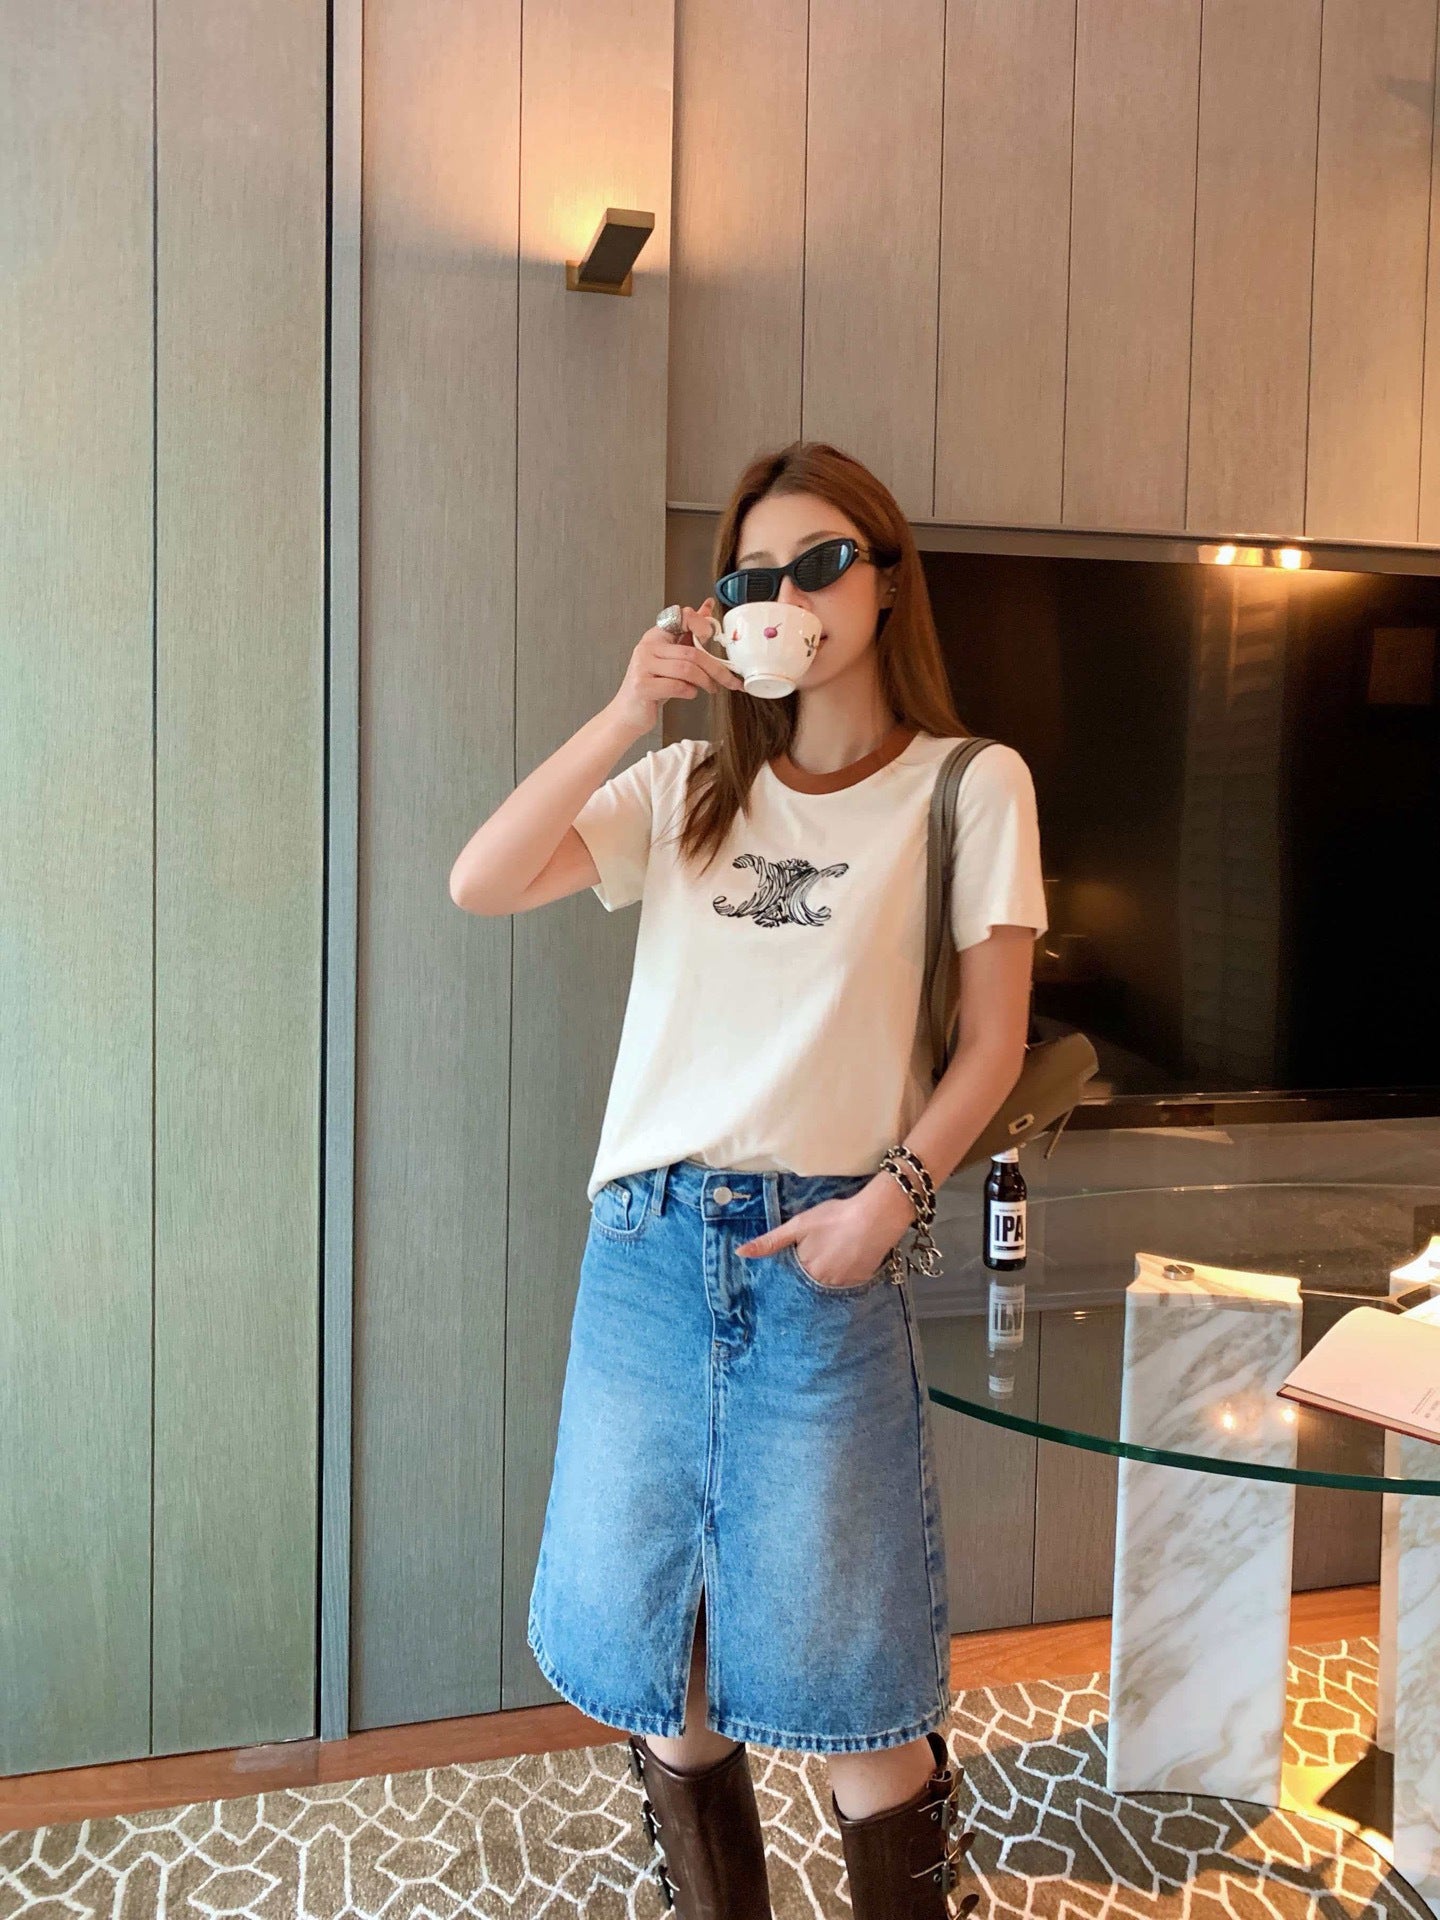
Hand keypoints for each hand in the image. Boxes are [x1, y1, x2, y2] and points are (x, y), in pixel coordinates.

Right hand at [608, 596, 742, 732]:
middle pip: (691, 651)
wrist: (628, 713)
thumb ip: (689, 633)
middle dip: (715, 668)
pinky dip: (689, 692)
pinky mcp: (642, 686)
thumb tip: (707, 608)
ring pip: (686, 669)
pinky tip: (690, 693)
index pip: (682, 617)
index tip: (714, 636)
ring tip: (710, 688)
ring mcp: (643, 666)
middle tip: (727, 679)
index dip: (701, 624)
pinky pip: (676, 686)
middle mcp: (648, 647)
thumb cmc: (653, 685)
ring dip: (705, 681)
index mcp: (656, 636)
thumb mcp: (673, 657)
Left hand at [735, 1180, 915, 1287]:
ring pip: (827, 1285)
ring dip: (825, 1276)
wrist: (875, 1218)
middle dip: (808, 1275)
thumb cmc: (834, 1218)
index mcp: (805, 1270)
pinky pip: (846, 1285)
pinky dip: (843, 1275)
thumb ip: (771, 1241)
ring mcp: (843, 1285)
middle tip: (816, 1257)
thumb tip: (740, 1253)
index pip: (790, 1279)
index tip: (791, 1265)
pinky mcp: (860, 1282)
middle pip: (809, 1283)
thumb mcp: (798, 1225)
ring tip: (830, 1258)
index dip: (790, 1271)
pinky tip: (846, 1261)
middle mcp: (822, 1283)